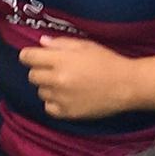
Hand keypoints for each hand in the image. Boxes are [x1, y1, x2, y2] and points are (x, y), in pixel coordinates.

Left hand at [19, 36, 136, 118]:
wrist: (126, 85)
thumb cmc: (107, 61)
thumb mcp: (85, 45)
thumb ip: (60, 43)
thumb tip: (41, 42)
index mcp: (61, 60)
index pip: (28, 57)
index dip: (29, 55)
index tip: (33, 55)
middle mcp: (57, 80)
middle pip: (32, 75)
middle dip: (40, 70)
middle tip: (54, 68)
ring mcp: (61, 98)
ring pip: (40, 91)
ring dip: (47, 86)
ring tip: (64, 82)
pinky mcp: (67, 113)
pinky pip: (48, 107)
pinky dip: (53, 101)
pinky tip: (66, 95)